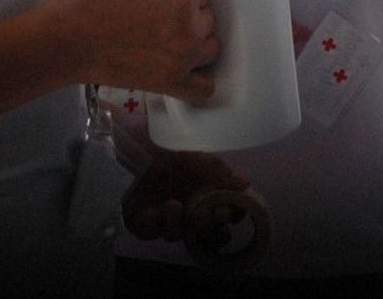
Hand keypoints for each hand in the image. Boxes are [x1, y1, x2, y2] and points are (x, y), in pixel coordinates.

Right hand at [57, 0, 217, 100]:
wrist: (65, 41)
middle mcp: (190, 29)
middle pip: (208, 16)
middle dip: (191, 11)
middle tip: (163, 11)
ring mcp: (183, 60)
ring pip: (210, 47)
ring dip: (199, 41)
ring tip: (174, 35)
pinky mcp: (171, 84)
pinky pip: (204, 87)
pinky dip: (201, 79)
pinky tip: (189, 68)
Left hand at [121, 147, 248, 242]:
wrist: (136, 145)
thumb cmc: (172, 150)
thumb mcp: (198, 159)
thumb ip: (221, 174)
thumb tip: (246, 182)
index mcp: (207, 195)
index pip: (227, 214)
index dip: (229, 215)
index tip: (224, 209)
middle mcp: (189, 210)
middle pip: (206, 234)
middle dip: (207, 229)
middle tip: (202, 216)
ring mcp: (165, 218)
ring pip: (176, 236)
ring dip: (177, 224)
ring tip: (172, 205)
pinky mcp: (141, 222)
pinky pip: (148, 233)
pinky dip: (152, 225)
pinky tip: (151, 212)